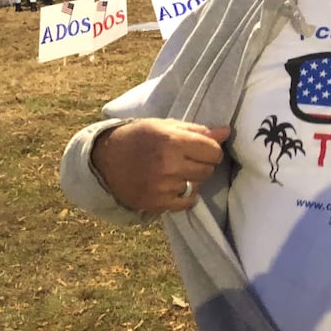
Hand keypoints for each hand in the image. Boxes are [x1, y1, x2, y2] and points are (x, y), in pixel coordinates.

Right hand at [92, 118, 230, 212]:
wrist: (104, 160)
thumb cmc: (137, 137)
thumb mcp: (164, 126)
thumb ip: (197, 130)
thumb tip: (226, 132)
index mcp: (171, 141)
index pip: (213, 151)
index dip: (211, 150)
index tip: (202, 149)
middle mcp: (168, 165)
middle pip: (207, 170)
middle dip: (202, 164)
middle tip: (187, 159)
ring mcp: (162, 187)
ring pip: (197, 186)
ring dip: (190, 179)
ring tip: (174, 171)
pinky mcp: (156, 204)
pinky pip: (186, 203)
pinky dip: (184, 195)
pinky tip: (172, 185)